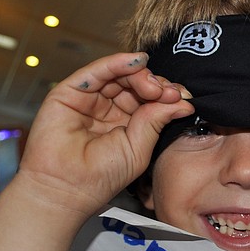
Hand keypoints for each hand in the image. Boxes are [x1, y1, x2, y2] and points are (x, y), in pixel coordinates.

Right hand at [17, 52, 193, 216]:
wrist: (66, 189)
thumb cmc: (101, 177)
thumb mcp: (139, 148)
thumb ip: (157, 121)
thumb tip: (184, 102)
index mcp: (127, 123)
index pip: (149, 100)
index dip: (166, 95)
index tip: (183, 98)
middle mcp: (108, 108)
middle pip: (136, 84)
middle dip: (156, 84)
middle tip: (169, 93)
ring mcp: (90, 99)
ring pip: (119, 75)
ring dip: (141, 75)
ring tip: (154, 86)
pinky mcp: (70, 92)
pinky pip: (97, 71)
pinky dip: (118, 63)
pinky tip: (137, 62)